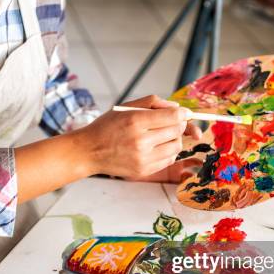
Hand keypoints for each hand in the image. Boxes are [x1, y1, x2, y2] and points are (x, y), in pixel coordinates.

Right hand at [79, 95, 200, 178]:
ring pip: (176, 147)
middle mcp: (140, 141)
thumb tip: (177, 109)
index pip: (173, 117)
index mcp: (135, 121)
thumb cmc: (107, 127)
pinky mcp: (143, 171)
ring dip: (175, 139)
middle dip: (179, 125)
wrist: (89, 151)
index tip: (183, 113)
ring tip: (164, 135)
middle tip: (173, 122)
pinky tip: (158, 146)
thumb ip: (152, 102)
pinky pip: (169, 160)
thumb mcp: (125, 107)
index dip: (183, 114)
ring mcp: (142, 159)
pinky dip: (168, 151)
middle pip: (177, 131)